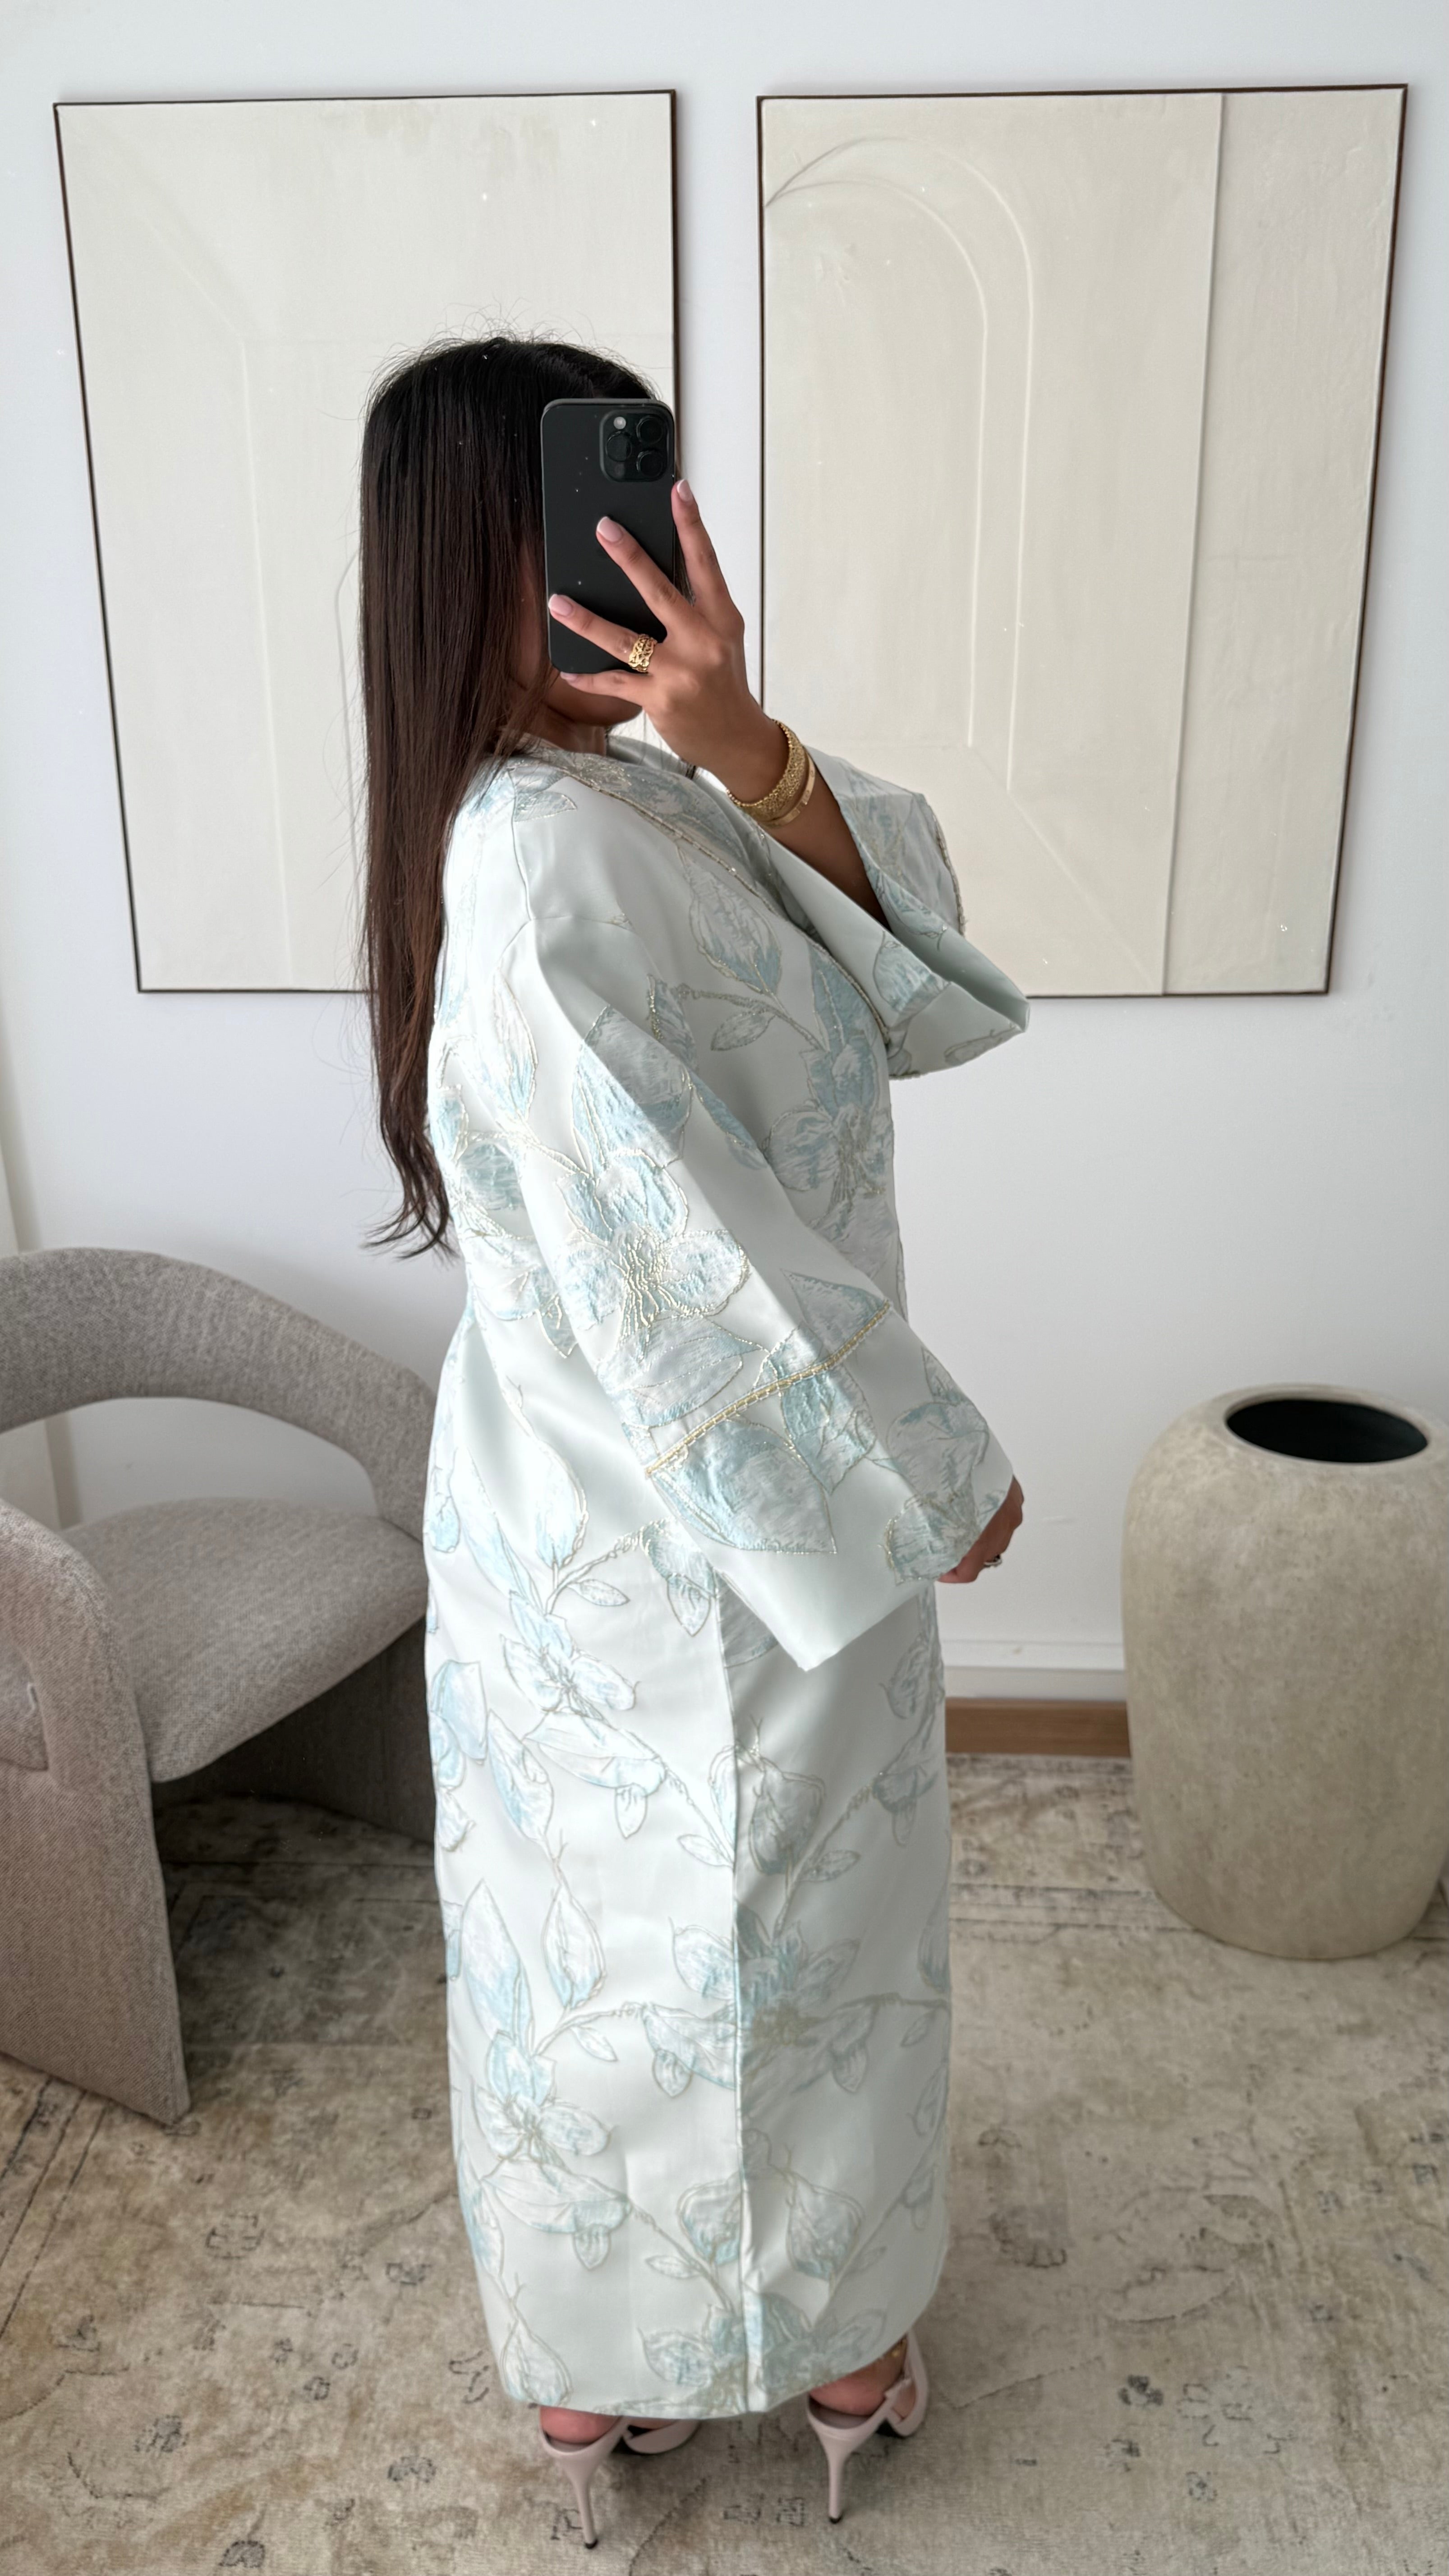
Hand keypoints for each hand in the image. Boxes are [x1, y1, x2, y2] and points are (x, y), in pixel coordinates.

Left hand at [545, 481, 886, 919]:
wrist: (739, 742)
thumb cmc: (725, 686)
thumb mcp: (722, 641)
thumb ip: (696, 609)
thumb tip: (653, 575)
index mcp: (721, 620)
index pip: (706, 565)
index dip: (692, 526)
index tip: (678, 490)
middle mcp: (702, 643)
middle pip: (660, 592)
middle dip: (630, 557)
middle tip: (603, 528)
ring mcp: (680, 673)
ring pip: (625, 639)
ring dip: (586, 620)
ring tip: (558, 601)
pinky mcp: (660, 702)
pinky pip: (615, 684)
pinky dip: (589, 677)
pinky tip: (567, 670)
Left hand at [937, 1479, 1024, 1582]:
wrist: (961, 1439)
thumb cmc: (943, 1473)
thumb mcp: (931, 1513)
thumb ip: (936, 1538)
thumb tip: (927, 1550)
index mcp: (981, 1537)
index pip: (969, 1572)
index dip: (951, 1575)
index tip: (939, 1569)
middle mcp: (1002, 1526)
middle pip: (984, 1555)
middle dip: (965, 1555)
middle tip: (945, 1546)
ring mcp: (1012, 1510)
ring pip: (998, 1536)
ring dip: (980, 1536)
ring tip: (959, 1524)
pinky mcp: (1015, 1494)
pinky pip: (1005, 1515)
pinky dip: (991, 1517)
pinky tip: (974, 1505)